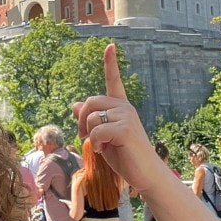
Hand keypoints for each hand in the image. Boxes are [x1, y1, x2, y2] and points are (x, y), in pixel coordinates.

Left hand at [72, 44, 162, 191]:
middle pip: (89, 102)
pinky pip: (96, 131)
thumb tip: (75, 105)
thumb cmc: (124, 156)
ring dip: (90, 136)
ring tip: (102, 147)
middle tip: (85, 137)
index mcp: (120, 107)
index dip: (111, 63)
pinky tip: (105, 151)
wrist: (145, 175)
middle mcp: (124, 107)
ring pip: (91, 118)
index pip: (114, 81)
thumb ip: (91, 121)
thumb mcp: (103, 137)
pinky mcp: (125, 128)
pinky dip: (95, 144)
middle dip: (82, 121)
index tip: (110, 46)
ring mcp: (126, 116)